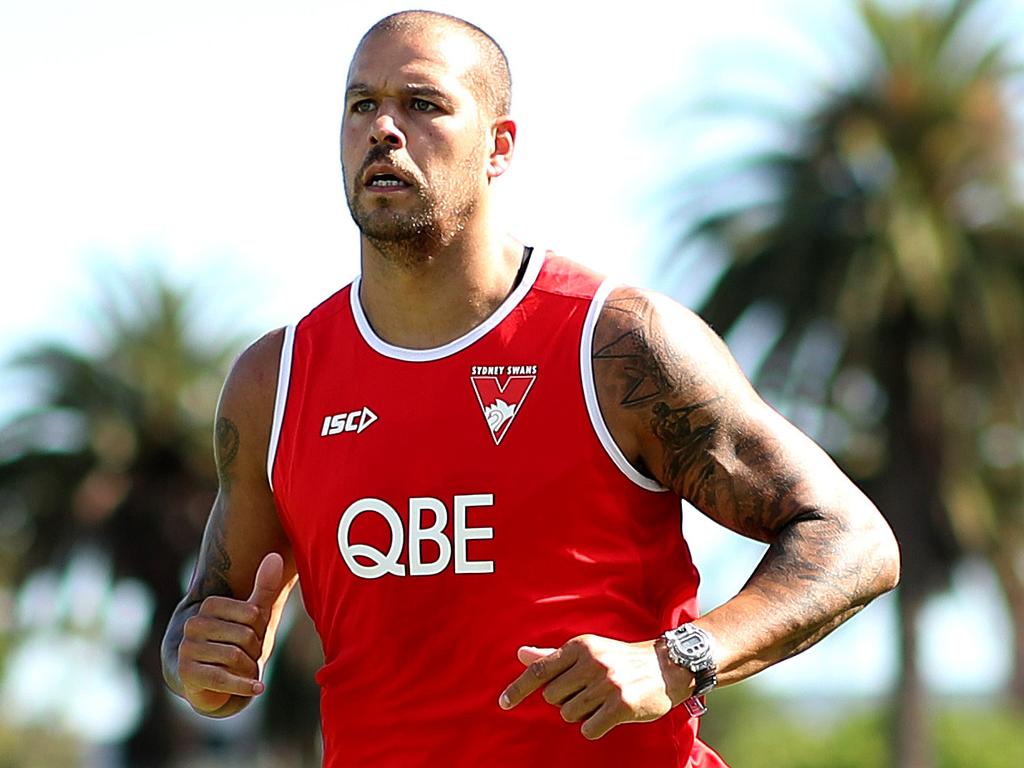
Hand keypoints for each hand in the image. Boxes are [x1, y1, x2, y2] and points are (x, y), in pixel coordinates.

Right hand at [177, 552, 282, 712]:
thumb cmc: (237, 643)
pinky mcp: (186, 674)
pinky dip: (244, 685)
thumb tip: (274, 556)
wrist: (212, 680)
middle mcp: (193, 624)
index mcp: (209, 606)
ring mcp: (186, 649)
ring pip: (235, 657)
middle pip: (246, 636)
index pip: (253, 614)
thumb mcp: (254, 616)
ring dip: (249, 668)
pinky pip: (222, 678)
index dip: (260, 629)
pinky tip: (258, 687)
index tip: (254, 635)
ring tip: (246, 670)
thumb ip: (264, 587)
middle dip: (255, 650)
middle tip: (250, 657)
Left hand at [498, 634, 691, 739]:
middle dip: (566, 700)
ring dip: (582, 714)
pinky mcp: (621, 705)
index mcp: (580, 647)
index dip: (518, 689)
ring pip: (569, 715)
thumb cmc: (619, 659)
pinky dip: (595, 727)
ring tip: (602, 700)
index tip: (503, 703)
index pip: (540, 671)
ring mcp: (607, 684)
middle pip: (553, 698)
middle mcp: (592, 662)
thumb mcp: (588, 650)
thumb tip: (521, 654)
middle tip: (589, 692)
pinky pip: (589, 729)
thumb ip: (553, 656)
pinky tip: (610, 715)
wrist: (666, 667)